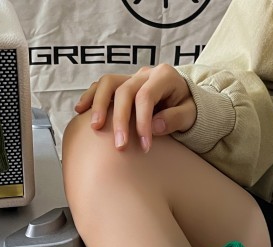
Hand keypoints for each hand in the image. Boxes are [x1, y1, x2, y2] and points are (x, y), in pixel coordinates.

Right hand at [74, 65, 196, 152]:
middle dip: (120, 119)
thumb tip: (154, 126)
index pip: (147, 97)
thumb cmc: (187, 108)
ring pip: (108, 83)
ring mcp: (131, 78)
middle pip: (125, 91)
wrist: (183, 100)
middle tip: (120, 146)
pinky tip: (81, 111)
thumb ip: (176, 118)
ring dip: (99, 105)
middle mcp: (145, 74)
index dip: (143, 121)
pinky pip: (102, 86)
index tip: (145, 146)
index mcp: (164, 76)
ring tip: (95, 127)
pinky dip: (91, 97)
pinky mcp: (121, 85)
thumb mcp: (191, 114)